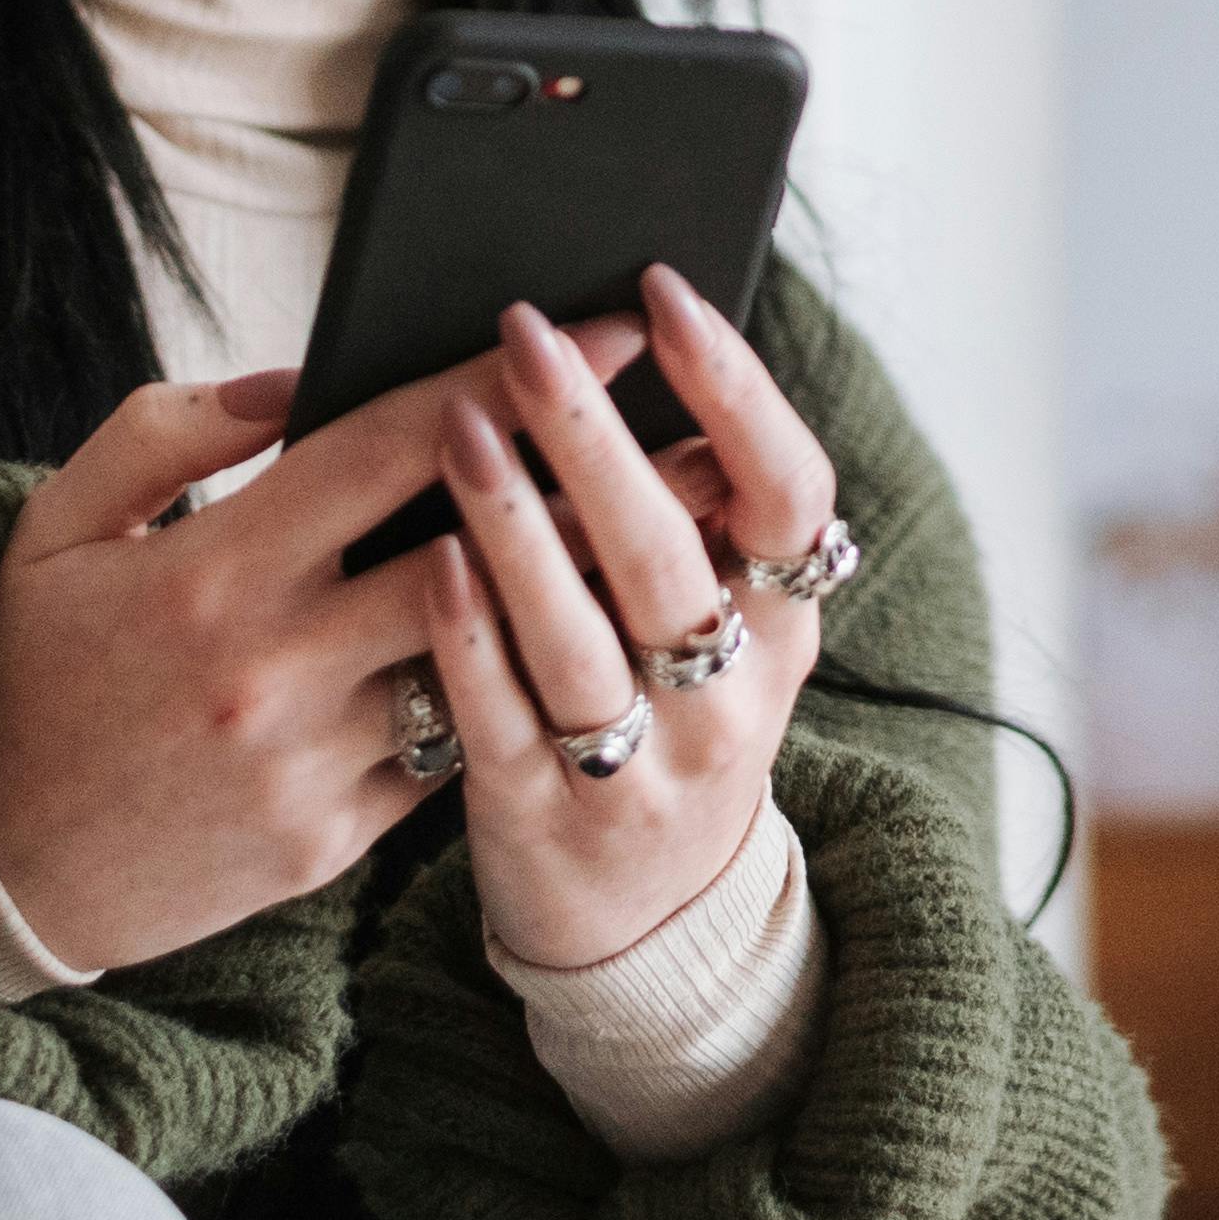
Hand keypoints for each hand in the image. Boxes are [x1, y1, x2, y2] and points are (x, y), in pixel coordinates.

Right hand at [0, 322, 634, 975]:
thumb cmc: (19, 672)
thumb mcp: (58, 524)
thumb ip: (173, 430)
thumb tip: (293, 377)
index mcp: (211, 569)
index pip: (389, 448)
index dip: (504, 381)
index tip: (600, 331)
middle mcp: (273, 669)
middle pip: (473, 559)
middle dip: (587, 491)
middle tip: (688, 440)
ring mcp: (308, 766)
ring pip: (478, 666)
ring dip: (565, 605)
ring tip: (661, 546)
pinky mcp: (327, 846)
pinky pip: (444, 756)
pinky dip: (494, 700)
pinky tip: (563, 652)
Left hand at [417, 263, 847, 970]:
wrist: (648, 926)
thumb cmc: (668, 719)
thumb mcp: (728, 631)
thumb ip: (696, 518)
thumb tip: (629, 351)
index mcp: (785, 622)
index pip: (787, 489)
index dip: (733, 388)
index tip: (664, 293)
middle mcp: (732, 695)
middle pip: (669, 549)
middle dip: (594, 430)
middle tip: (525, 332)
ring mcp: (643, 766)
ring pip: (585, 635)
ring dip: (520, 524)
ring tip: (459, 423)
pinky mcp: (548, 819)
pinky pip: (506, 718)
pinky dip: (473, 636)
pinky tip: (432, 557)